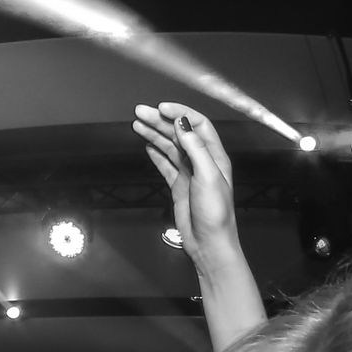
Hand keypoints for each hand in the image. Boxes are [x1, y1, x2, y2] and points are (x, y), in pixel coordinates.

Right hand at [133, 103, 236, 259]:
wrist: (209, 243)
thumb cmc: (215, 212)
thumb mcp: (208, 176)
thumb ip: (195, 149)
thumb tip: (182, 123)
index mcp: (214, 155)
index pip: (197, 125)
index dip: (180, 113)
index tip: (161, 108)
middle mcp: (201, 161)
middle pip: (179, 134)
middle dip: (160, 121)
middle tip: (140, 112)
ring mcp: (189, 173)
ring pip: (170, 148)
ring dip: (154, 135)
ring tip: (137, 124)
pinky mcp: (178, 186)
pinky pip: (165, 165)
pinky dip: (156, 154)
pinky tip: (146, 145)